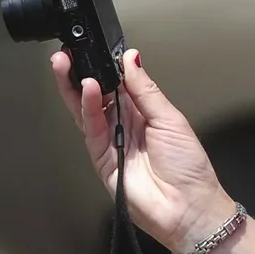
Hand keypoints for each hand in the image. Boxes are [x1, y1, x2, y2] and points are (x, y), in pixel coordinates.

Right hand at [51, 48, 235, 253]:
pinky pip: (91, 130)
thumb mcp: (171, 119)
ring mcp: (112, 142)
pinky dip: (87, 109)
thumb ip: (146, 90)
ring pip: (87, 110)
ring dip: (75, 87)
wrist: (188, 207)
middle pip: (97, 95)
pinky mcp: (102, 159)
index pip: (119, 83)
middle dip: (81, 73)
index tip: (93, 46)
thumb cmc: (189, 166)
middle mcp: (125, 125)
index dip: (106, 66)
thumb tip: (131, 58)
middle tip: (67, 52)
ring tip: (65, 63)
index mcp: (145, 112)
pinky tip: (86, 90)